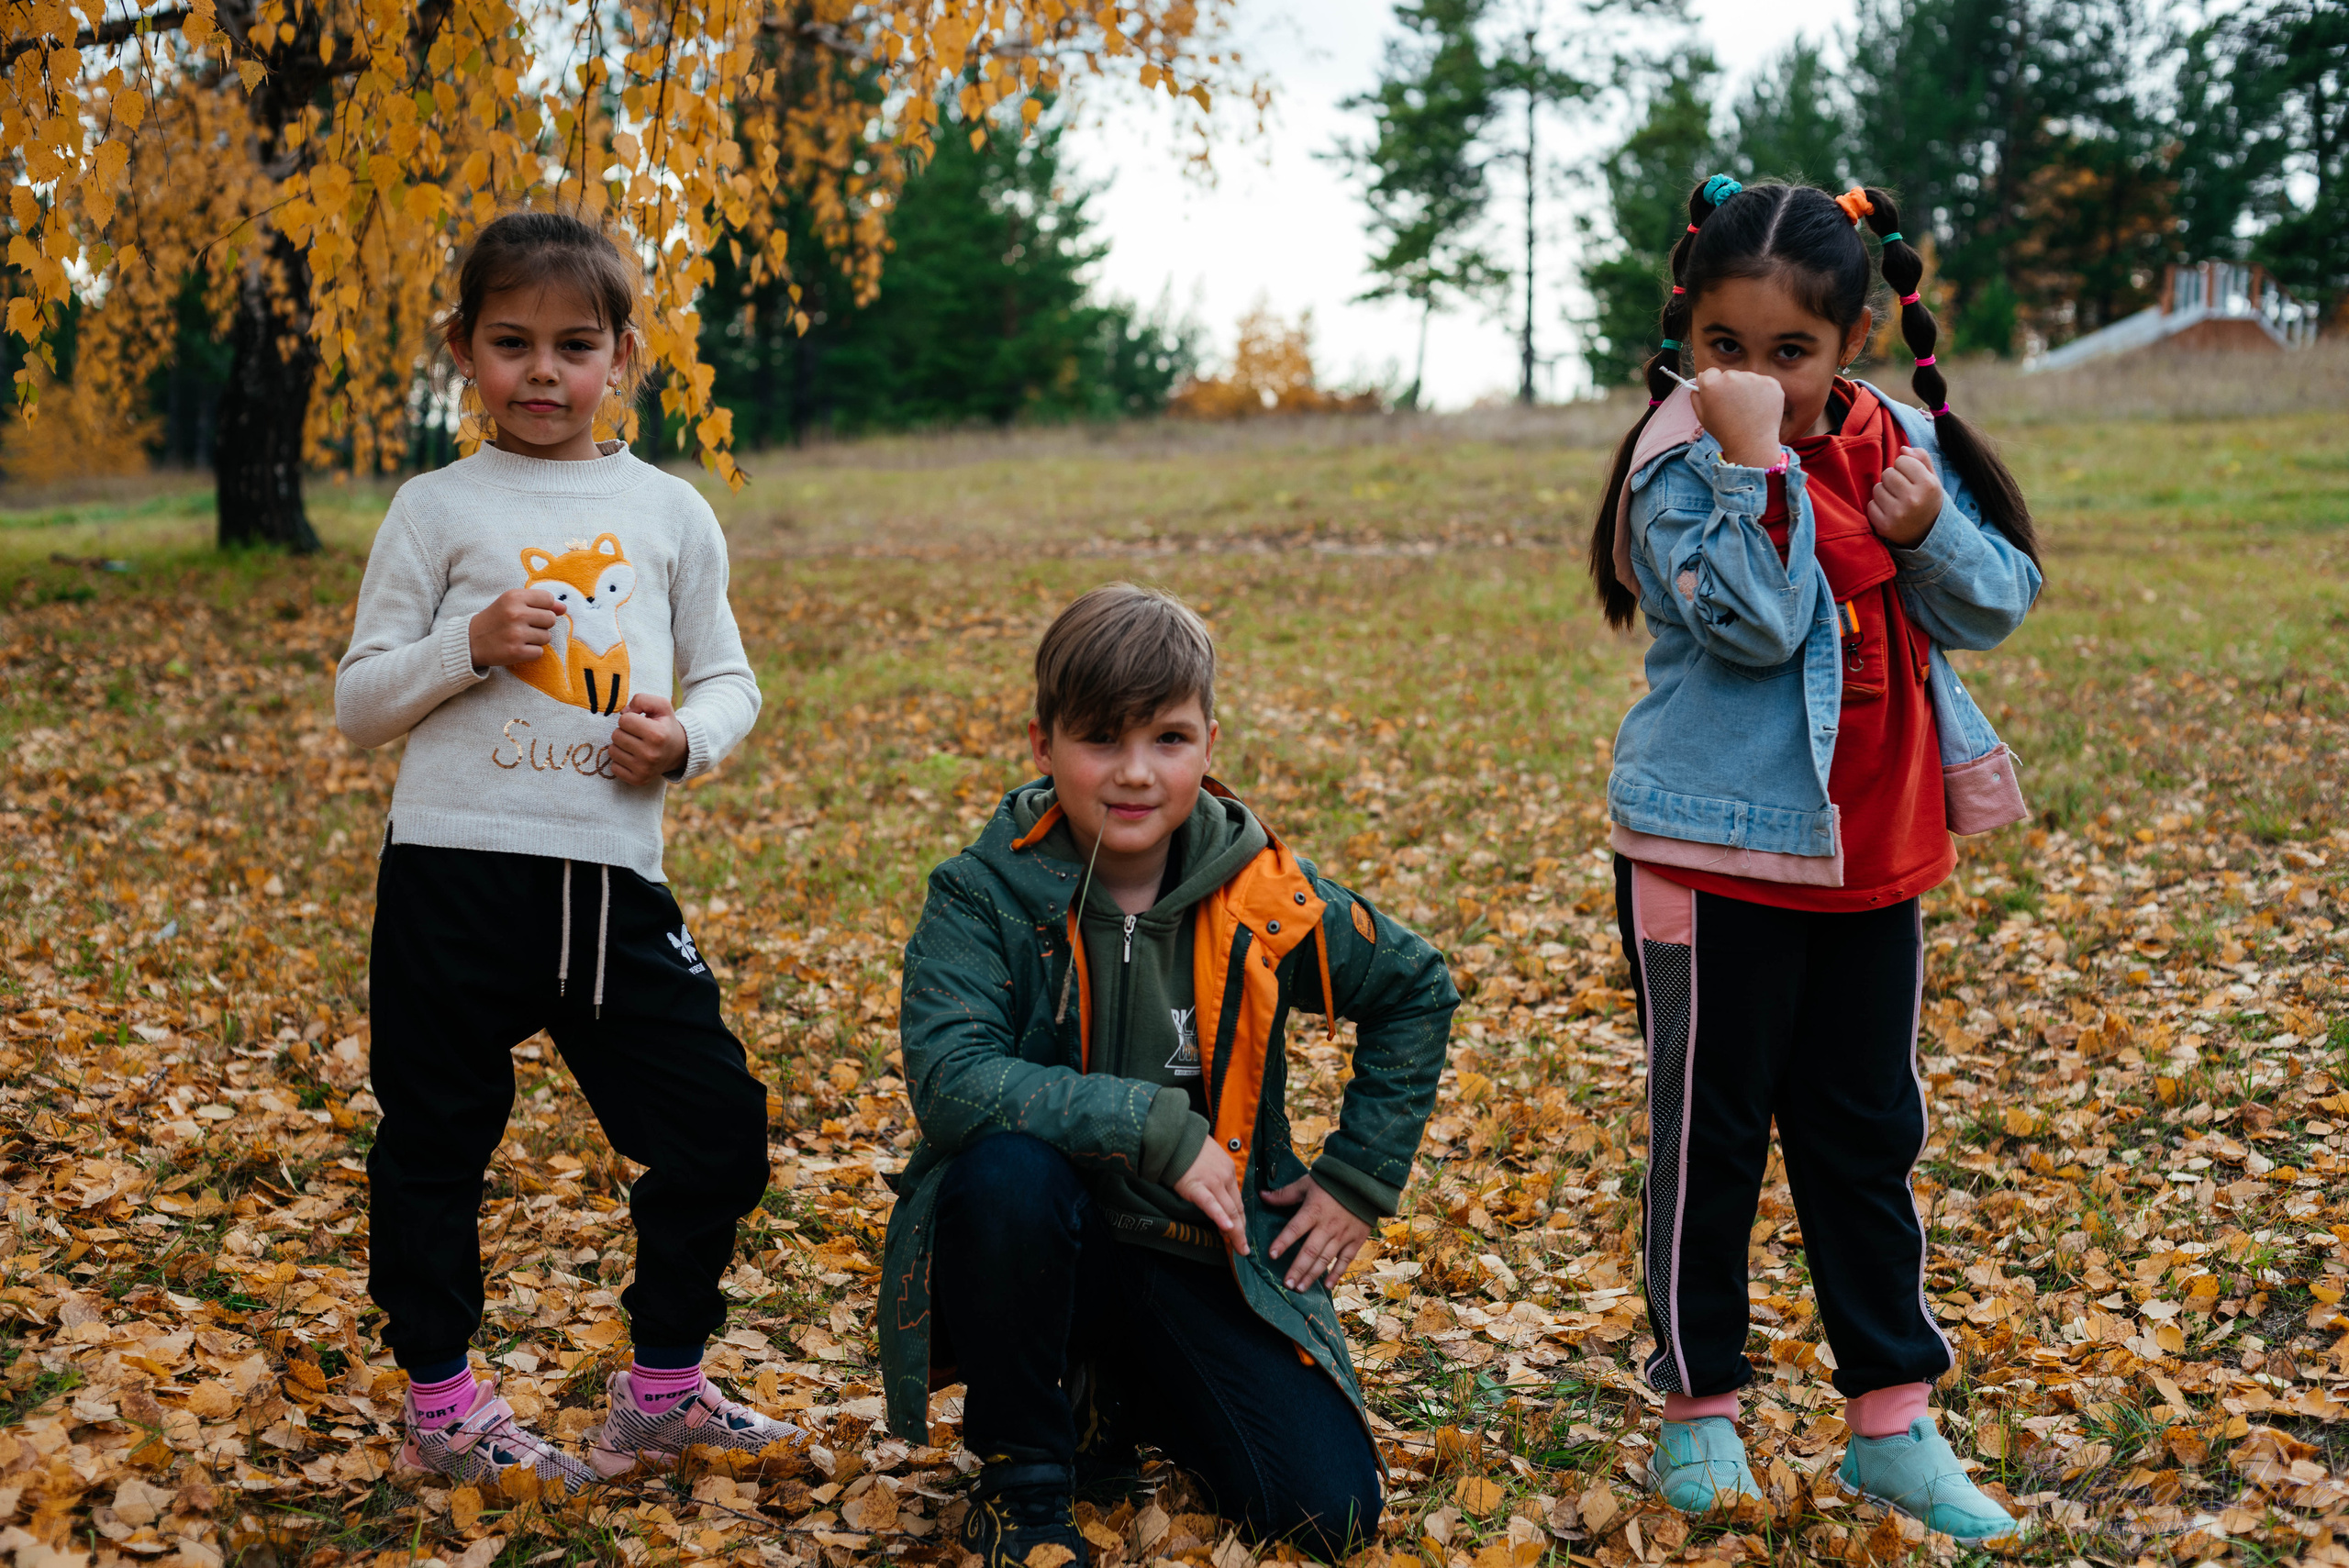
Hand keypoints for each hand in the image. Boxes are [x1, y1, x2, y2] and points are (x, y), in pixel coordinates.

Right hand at [469, 588, 559, 668]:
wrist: (471, 640)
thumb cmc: (497, 619)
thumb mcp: (513, 603)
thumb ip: (539, 602)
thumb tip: (564, 608)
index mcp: (514, 597)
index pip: (548, 599)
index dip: (543, 607)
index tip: (530, 612)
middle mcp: (515, 614)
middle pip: (551, 619)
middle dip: (541, 625)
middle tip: (524, 626)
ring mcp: (516, 634)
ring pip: (547, 637)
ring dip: (536, 639)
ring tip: (519, 637)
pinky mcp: (516, 652)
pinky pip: (539, 652)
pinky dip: (531, 652)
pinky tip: (517, 648)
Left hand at [609, 693, 688, 785]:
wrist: (680, 752)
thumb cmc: (666, 726)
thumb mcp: (661, 706)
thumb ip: (641, 700)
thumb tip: (622, 713)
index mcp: (657, 734)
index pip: (624, 720)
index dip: (631, 718)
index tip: (642, 723)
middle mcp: (651, 754)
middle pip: (616, 735)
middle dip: (624, 732)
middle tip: (638, 735)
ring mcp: (644, 769)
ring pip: (612, 751)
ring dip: (621, 746)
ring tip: (635, 745)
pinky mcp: (639, 780)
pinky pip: (614, 768)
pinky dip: (621, 761)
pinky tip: (633, 758)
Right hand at [1173, 1141, 1247, 1254]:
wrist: (1173, 1137)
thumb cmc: (1189, 1147)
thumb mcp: (1211, 1158)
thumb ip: (1216, 1174)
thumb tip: (1217, 1192)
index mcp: (1229, 1170)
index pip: (1237, 1200)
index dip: (1240, 1219)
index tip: (1241, 1233)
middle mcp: (1225, 1177)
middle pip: (1237, 1208)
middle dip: (1242, 1230)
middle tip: (1244, 1248)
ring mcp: (1212, 1182)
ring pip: (1229, 1210)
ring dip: (1236, 1231)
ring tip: (1240, 1247)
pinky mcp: (1196, 1187)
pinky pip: (1211, 1205)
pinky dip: (1220, 1217)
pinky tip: (1227, 1229)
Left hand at [1263, 1174, 1370, 1291]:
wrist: (1366, 1183)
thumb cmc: (1332, 1183)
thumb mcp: (1307, 1183)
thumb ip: (1285, 1193)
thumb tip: (1262, 1195)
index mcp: (1314, 1211)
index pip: (1295, 1229)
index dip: (1283, 1242)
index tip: (1271, 1255)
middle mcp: (1328, 1226)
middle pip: (1310, 1251)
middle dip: (1297, 1269)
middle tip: (1286, 1284)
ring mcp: (1343, 1235)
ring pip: (1325, 1259)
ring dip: (1312, 1275)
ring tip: (1300, 1288)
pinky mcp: (1356, 1240)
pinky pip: (1345, 1260)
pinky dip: (1336, 1273)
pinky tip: (1327, 1286)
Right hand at [1688, 367, 1785, 469]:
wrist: (1752, 445)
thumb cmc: (1725, 432)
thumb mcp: (1702, 415)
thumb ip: (1697, 395)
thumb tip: (1701, 378)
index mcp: (1711, 383)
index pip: (1710, 373)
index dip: (1713, 385)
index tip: (1719, 396)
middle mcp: (1732, 376)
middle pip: (1730, 375)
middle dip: (1731, 387)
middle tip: (1734, 407)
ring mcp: (1753, 378)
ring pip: (1748, 378)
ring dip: (1747, 389)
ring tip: (1748, 410)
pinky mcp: (1771, 383)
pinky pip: (1763, 383)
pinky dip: (1763, 393)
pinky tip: (1759, 408)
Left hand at [1866, 450, 1943, 546]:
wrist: (1927, 534)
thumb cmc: (1927, 500)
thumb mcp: (1932, 479)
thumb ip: (1922, 459)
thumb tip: (1903, 448)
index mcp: (1928, 485)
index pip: (1902, 460)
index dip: (1905, 467)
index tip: (1912, 478)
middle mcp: (1913, 499)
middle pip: (1887, 473)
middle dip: (1893, 478)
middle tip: (1903, 490)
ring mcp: (1898, 514)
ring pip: (1877, 488)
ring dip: (1884, 492)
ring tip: (1897, 501)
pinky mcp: (1884, 526)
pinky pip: (1871, 505)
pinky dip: (1877, 507)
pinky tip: (1890, 512)